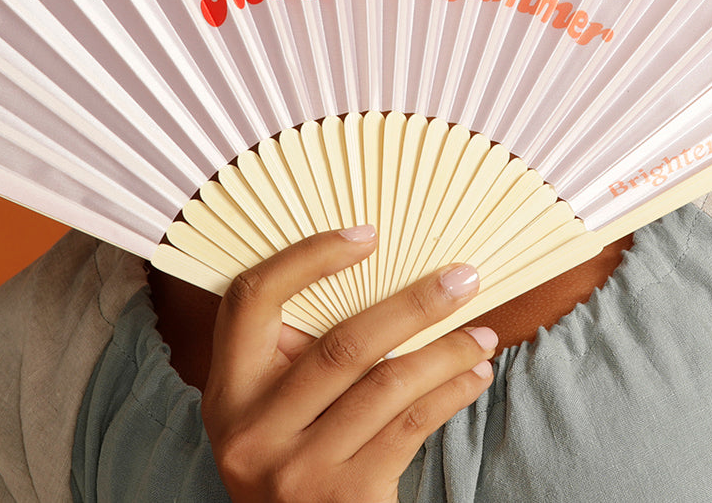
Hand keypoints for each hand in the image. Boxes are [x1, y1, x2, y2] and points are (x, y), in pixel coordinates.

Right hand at [201, 226, 496, 502]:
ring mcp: (297, 470)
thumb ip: (298, 355)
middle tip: (463, 278)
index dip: (306, 258)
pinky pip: (410, 427)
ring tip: (482, 333)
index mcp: (228, 390)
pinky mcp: (345, 499)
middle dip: (414, 305)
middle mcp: (253, 430)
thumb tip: (383, 276)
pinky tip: (473, 376)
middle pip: (341, 344)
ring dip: (446, 352)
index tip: (367, 235)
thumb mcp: (272, 411)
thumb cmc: (294, 461)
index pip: (250, 299)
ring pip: (387, 385)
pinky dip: (449, 394)